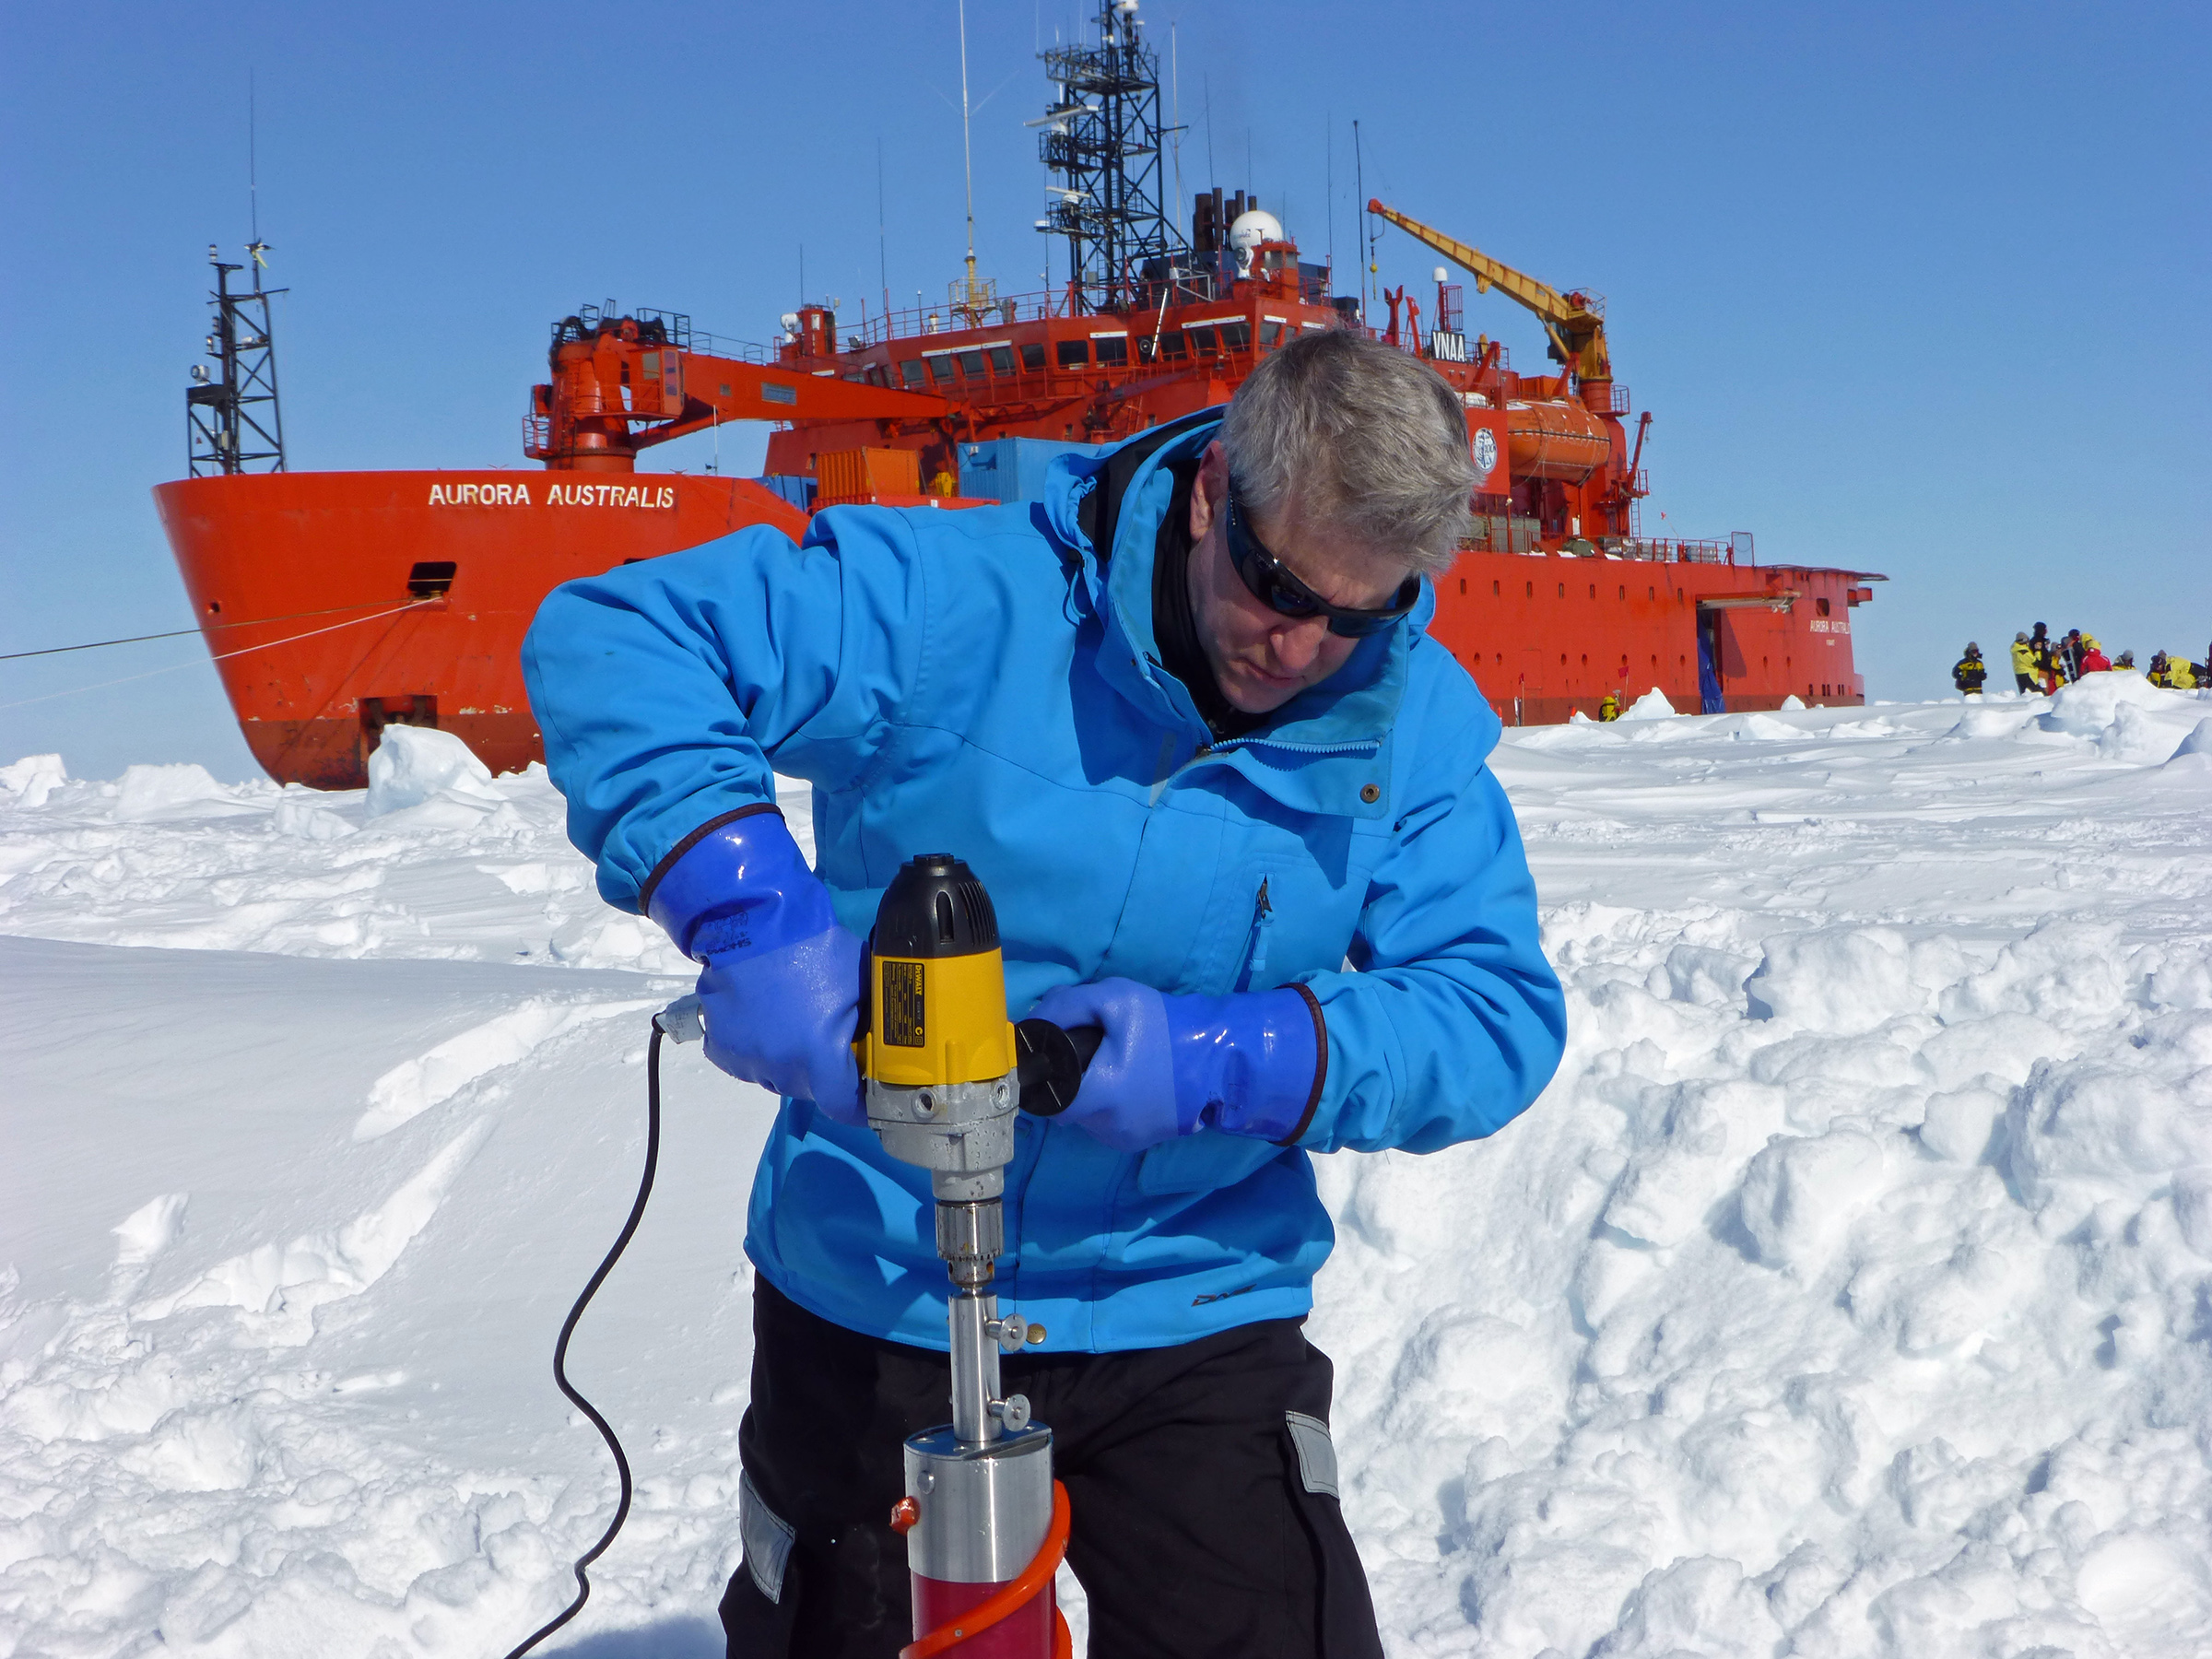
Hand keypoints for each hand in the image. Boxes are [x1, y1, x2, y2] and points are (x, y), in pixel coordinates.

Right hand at [697, 926, 864, 1121]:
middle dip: (824, 1071)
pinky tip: (766, 1019)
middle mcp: (782, 1066)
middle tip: (830, 1037)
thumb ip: (873, 1021)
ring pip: (779, 1076)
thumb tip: (886, 1043)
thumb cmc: (813, 947)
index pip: (843, 1105)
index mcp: (818, 1053)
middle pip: (811, 1089)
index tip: (866, 1098)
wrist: (753, 921)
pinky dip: (760, 1050)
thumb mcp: (860, 982)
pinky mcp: (722, 1049)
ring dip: (791, 1060)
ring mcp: (748, 1060)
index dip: (858, 1105)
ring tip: (794, 1020)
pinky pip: (749, 1062)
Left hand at [1028, 979, 1322, 1151]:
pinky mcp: (1138, 1142)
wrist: (1220, 1057)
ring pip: (1085, 1117)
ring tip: (1111, 1066)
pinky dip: (1108, 1105)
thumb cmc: (1166, 1027)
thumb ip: (1066, 1005)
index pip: (1043, 1100)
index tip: (1045, 1058)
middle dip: (1067, 1081)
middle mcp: (1107, 1127)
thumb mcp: (1115, 999)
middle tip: (1084, 1053)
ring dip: (1088, 1095)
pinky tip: (1127, 1083)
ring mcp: (1124, 1139)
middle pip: (1063, 1106)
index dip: (1039, 1078)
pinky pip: (1106, 1124)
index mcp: (1098, 1095)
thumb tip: (1032, 1022)